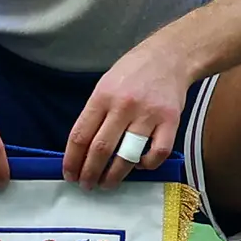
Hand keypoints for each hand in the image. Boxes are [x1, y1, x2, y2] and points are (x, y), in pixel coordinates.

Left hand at [68, 38, 194, 187]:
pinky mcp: (171, 121)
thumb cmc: (134, 71)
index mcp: (103, 96)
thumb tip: (83, 148)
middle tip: (87, 185)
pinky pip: (157, 153)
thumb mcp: (106, 84)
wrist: (170, 56)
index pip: (80, 135)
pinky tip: (139, 164)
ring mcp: (149, 114)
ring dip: (114, 176)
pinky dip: (146, 164)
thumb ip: (96, 113)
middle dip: (90, 173)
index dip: (72, 160)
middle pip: (101, 149)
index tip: (69, 174)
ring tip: (107, 184)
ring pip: (127, 156)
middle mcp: (124, 106)